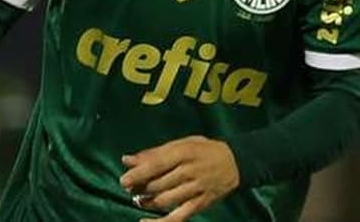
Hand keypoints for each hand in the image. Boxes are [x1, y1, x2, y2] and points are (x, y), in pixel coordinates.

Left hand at [120, 136, 239, 220]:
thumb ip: (154, 152)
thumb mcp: (182, 143)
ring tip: (139, 200)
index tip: (124, 180)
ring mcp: (196, 189)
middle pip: (159, 184)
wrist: (235, 163)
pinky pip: (177, 217)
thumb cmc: (204, 150)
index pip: (157, 164)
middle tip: (130, 189)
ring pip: (165, 200)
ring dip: (147, 202)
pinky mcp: (200, 204)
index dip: (138, 174)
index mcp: (184, 152)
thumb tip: (126, 160)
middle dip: (140, 188)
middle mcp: (190, 171)